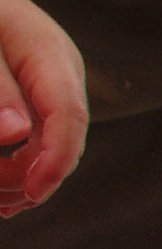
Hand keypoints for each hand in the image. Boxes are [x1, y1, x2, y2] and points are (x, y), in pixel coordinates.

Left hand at [0, 0, 86, 217]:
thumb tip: (15, 134)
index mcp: (51, 56)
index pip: (69, 117)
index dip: (55, 161)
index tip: (30, 193)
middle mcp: (60, 76)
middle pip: (63, 141)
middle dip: (31, 178)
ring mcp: (51, 87)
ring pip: (51, 147)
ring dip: (23, 178)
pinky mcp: (36, 97)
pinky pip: (37, 139)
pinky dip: (20, 166)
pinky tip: (2, 187)